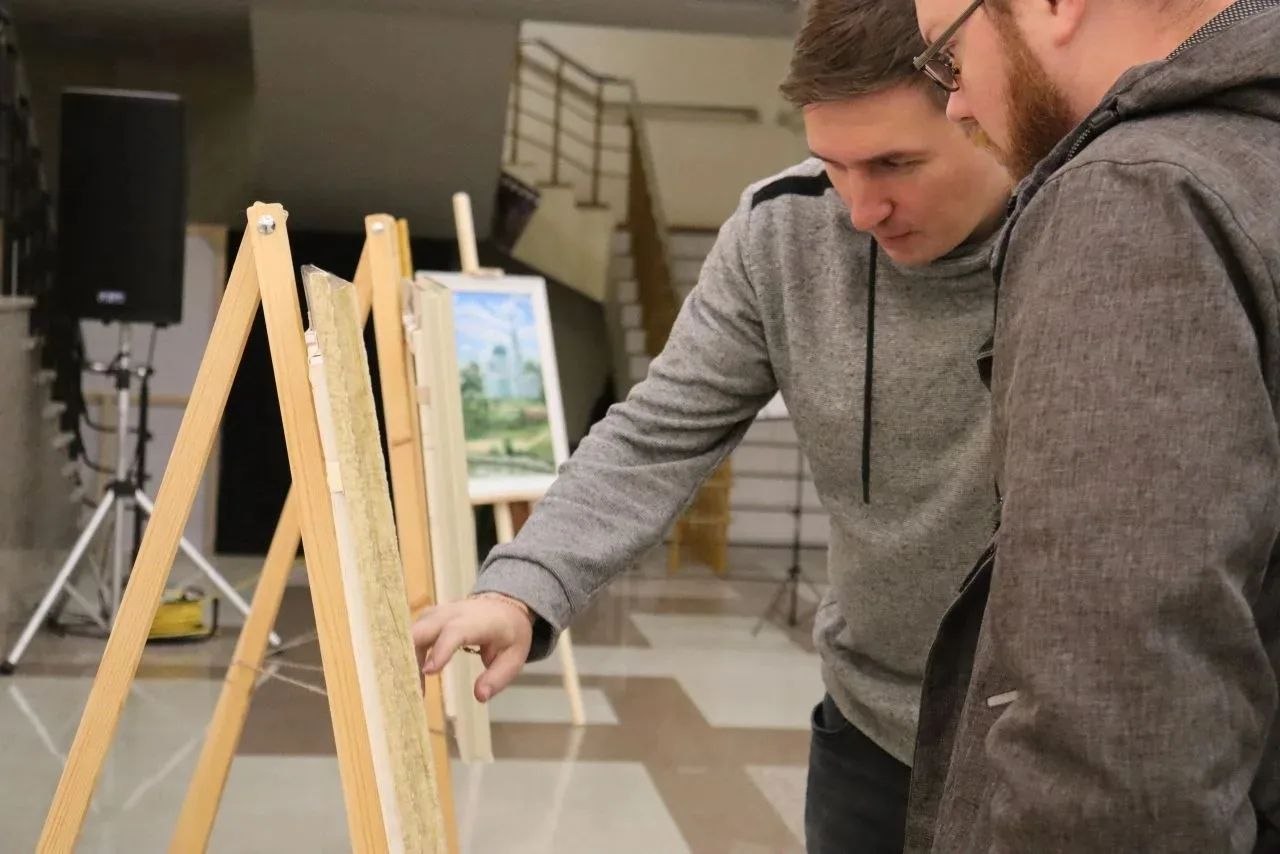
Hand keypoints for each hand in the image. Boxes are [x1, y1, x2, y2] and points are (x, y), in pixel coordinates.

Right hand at [411, 593, 534, 701]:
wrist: (505, 606)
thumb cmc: (509, 634)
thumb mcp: (514, 658)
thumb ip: (497, 678)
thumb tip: (480, 696)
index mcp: (478, 621)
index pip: (455, 631)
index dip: (440, 649)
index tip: (428, 672)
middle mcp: (453, 613)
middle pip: (423, 628)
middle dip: (410, 656)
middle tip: (409, 686)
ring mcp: (439, 612)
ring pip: (412, 630)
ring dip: (406, 657)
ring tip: (411, 686)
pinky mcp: (429, 617)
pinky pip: (412, 632)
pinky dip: (407, 652)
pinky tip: (409, 674)